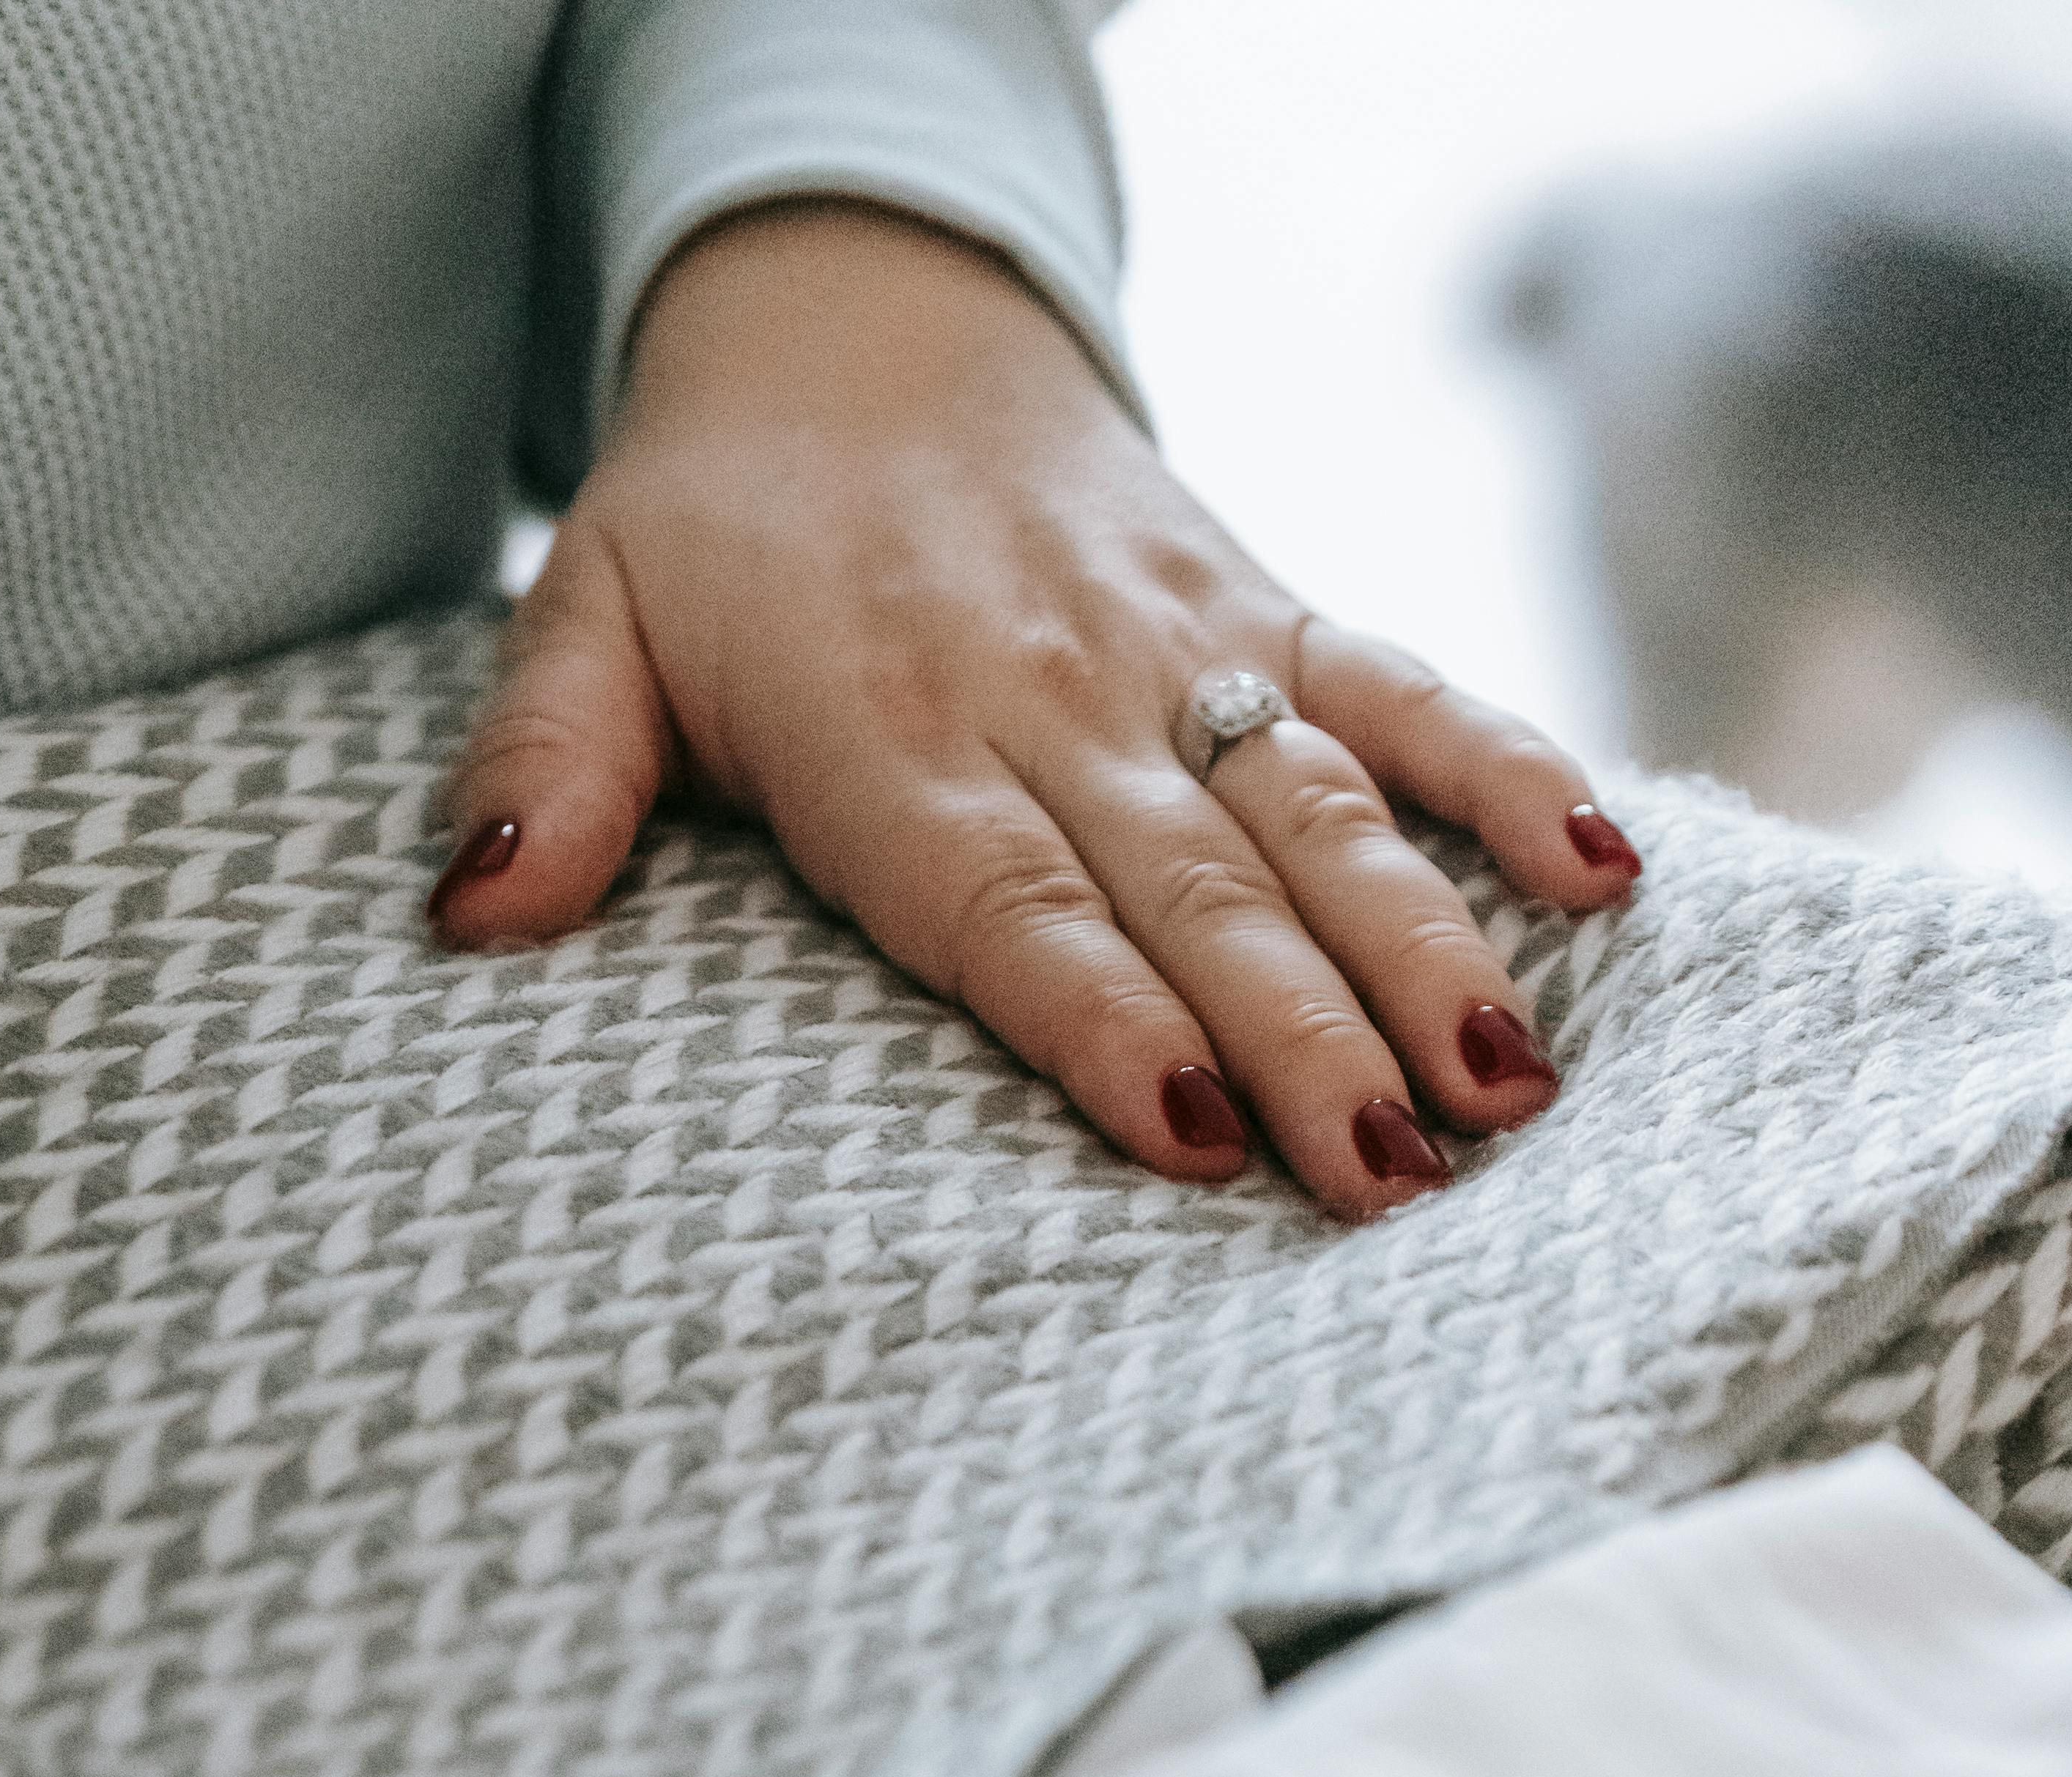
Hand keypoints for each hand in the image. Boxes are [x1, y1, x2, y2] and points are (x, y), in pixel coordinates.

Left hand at [435, 201, 1641, 1221]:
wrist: (851, 308)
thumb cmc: (712, 523)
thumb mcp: (587, 620)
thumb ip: (540, 769)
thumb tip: (467, 912)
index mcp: (884, 727)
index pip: (1009, 901)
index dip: (1106, 1016)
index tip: (1199, 1125)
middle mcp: (1050, 692)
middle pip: (1193, 886)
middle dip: (1303, 1029)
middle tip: (1396, 1173)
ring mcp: (1177, 648)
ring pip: (1316, 810)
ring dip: (1421, 949)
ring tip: (1506, 1087)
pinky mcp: (1263, 605)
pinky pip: (1402, 686)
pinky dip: (1507, 770)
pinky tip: (1604, 879)